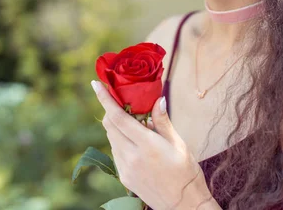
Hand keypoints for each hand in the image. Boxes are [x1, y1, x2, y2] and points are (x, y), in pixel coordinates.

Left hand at [91, 80, 215, 209]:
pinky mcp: (124, 177)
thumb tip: (157, 99)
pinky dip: (120, 141)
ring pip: (111, 139)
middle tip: (120, 101)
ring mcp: (125, 168)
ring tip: (134, 123)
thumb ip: (162, 121)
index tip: (96, 85)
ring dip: (116, 126)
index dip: (105, 99)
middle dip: (111, 110)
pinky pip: (116, 152)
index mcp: (146, 145)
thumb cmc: (186, 172)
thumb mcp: (178, 144)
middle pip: (109, 126)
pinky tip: (135, 142)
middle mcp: (131, 156)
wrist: (184, 205)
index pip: (117, 117)